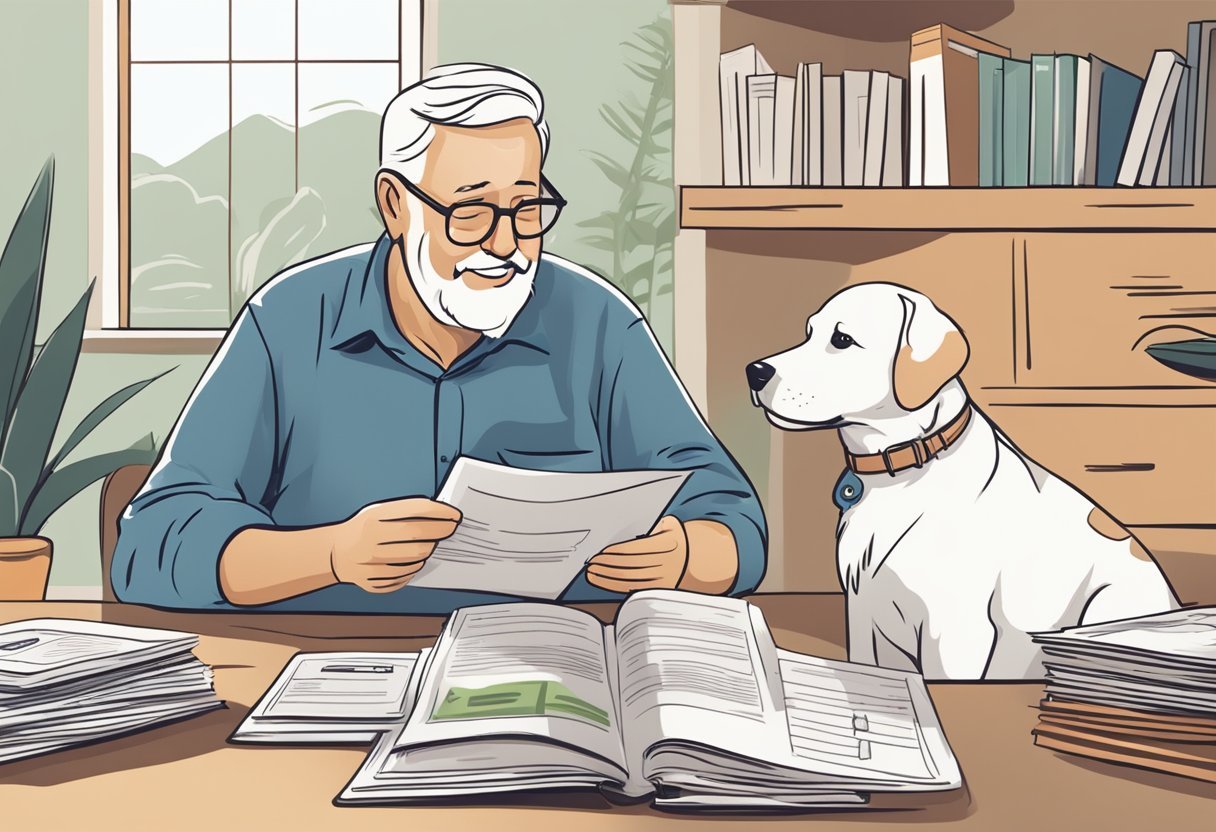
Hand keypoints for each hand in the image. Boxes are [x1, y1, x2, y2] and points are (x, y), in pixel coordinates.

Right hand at [327, 497, 460, 593]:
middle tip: (448, 529)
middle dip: (441, 532)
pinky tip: (411, 560)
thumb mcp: (377, 511)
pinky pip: (406, 576)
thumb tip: (440, 514)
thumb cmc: (362, 529)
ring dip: (427, 550)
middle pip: (419, 537)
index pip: (416, 512)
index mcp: (373, 518)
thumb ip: (405, 511)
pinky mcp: (373, 582)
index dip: (441, 513)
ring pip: (416, 559)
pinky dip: (414, 568)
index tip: (454, 515)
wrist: (336, 553)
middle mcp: (370, 540)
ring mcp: (370, 564)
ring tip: (426, 544)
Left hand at [585, 515, 687, 592]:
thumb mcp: (670, 524)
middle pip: (630, 566)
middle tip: (592, 563)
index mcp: (668, 545)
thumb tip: (626, 529)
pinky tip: (604, 582)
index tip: (601, 553)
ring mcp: (663, 578)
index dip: (615, 553)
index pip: (635, 550)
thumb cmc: (678, 537)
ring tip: (593, 573)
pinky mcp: (659, 589)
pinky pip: (634, 588)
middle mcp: (666, 563)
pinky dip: (616, 586)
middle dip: (608, 565)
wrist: (699, 556)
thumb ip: (652, 526)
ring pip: (630, 579)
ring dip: (608, 577)